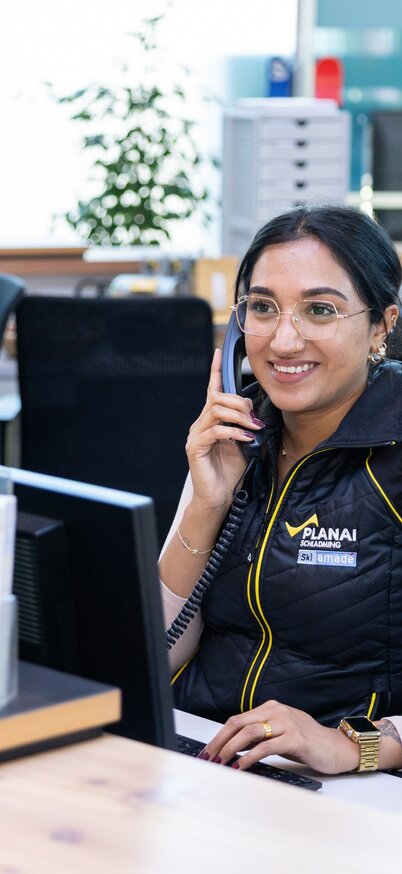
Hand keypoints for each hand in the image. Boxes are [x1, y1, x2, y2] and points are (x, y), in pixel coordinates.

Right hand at [185, 348, 264, 512]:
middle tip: (255, 418)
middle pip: (218, 398)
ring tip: (252, 429)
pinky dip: (233, 432)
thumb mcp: (244, 445)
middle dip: (240, 403)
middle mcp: (201, 424)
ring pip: (216, 410)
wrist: (218, 499)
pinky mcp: (195, 448)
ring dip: (239, 416)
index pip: (213, 390)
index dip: (215, 370)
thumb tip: (257, 414)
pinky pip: (215, 430)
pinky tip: (245, 439)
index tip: (219, 351)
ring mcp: (196, 435)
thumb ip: (246, 427)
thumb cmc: (231, 473)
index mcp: (212, 420)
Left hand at [200, 700, 359, 774]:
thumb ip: (260, 736)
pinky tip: (241, 767)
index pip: (237, 719)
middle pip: (238, 723)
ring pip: (249, 733)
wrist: (337, 748)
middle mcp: (277, 711)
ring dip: (231, 749)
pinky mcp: (295, 738)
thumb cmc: (308, 743)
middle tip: (208, 757)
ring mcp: (286, 723)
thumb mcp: (280, 735)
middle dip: (219, 741)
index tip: (208, 750)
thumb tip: (232, 747)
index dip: (220, 735)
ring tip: (221, 763)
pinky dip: (249, 757)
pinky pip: (265, 747)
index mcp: (271, 708)